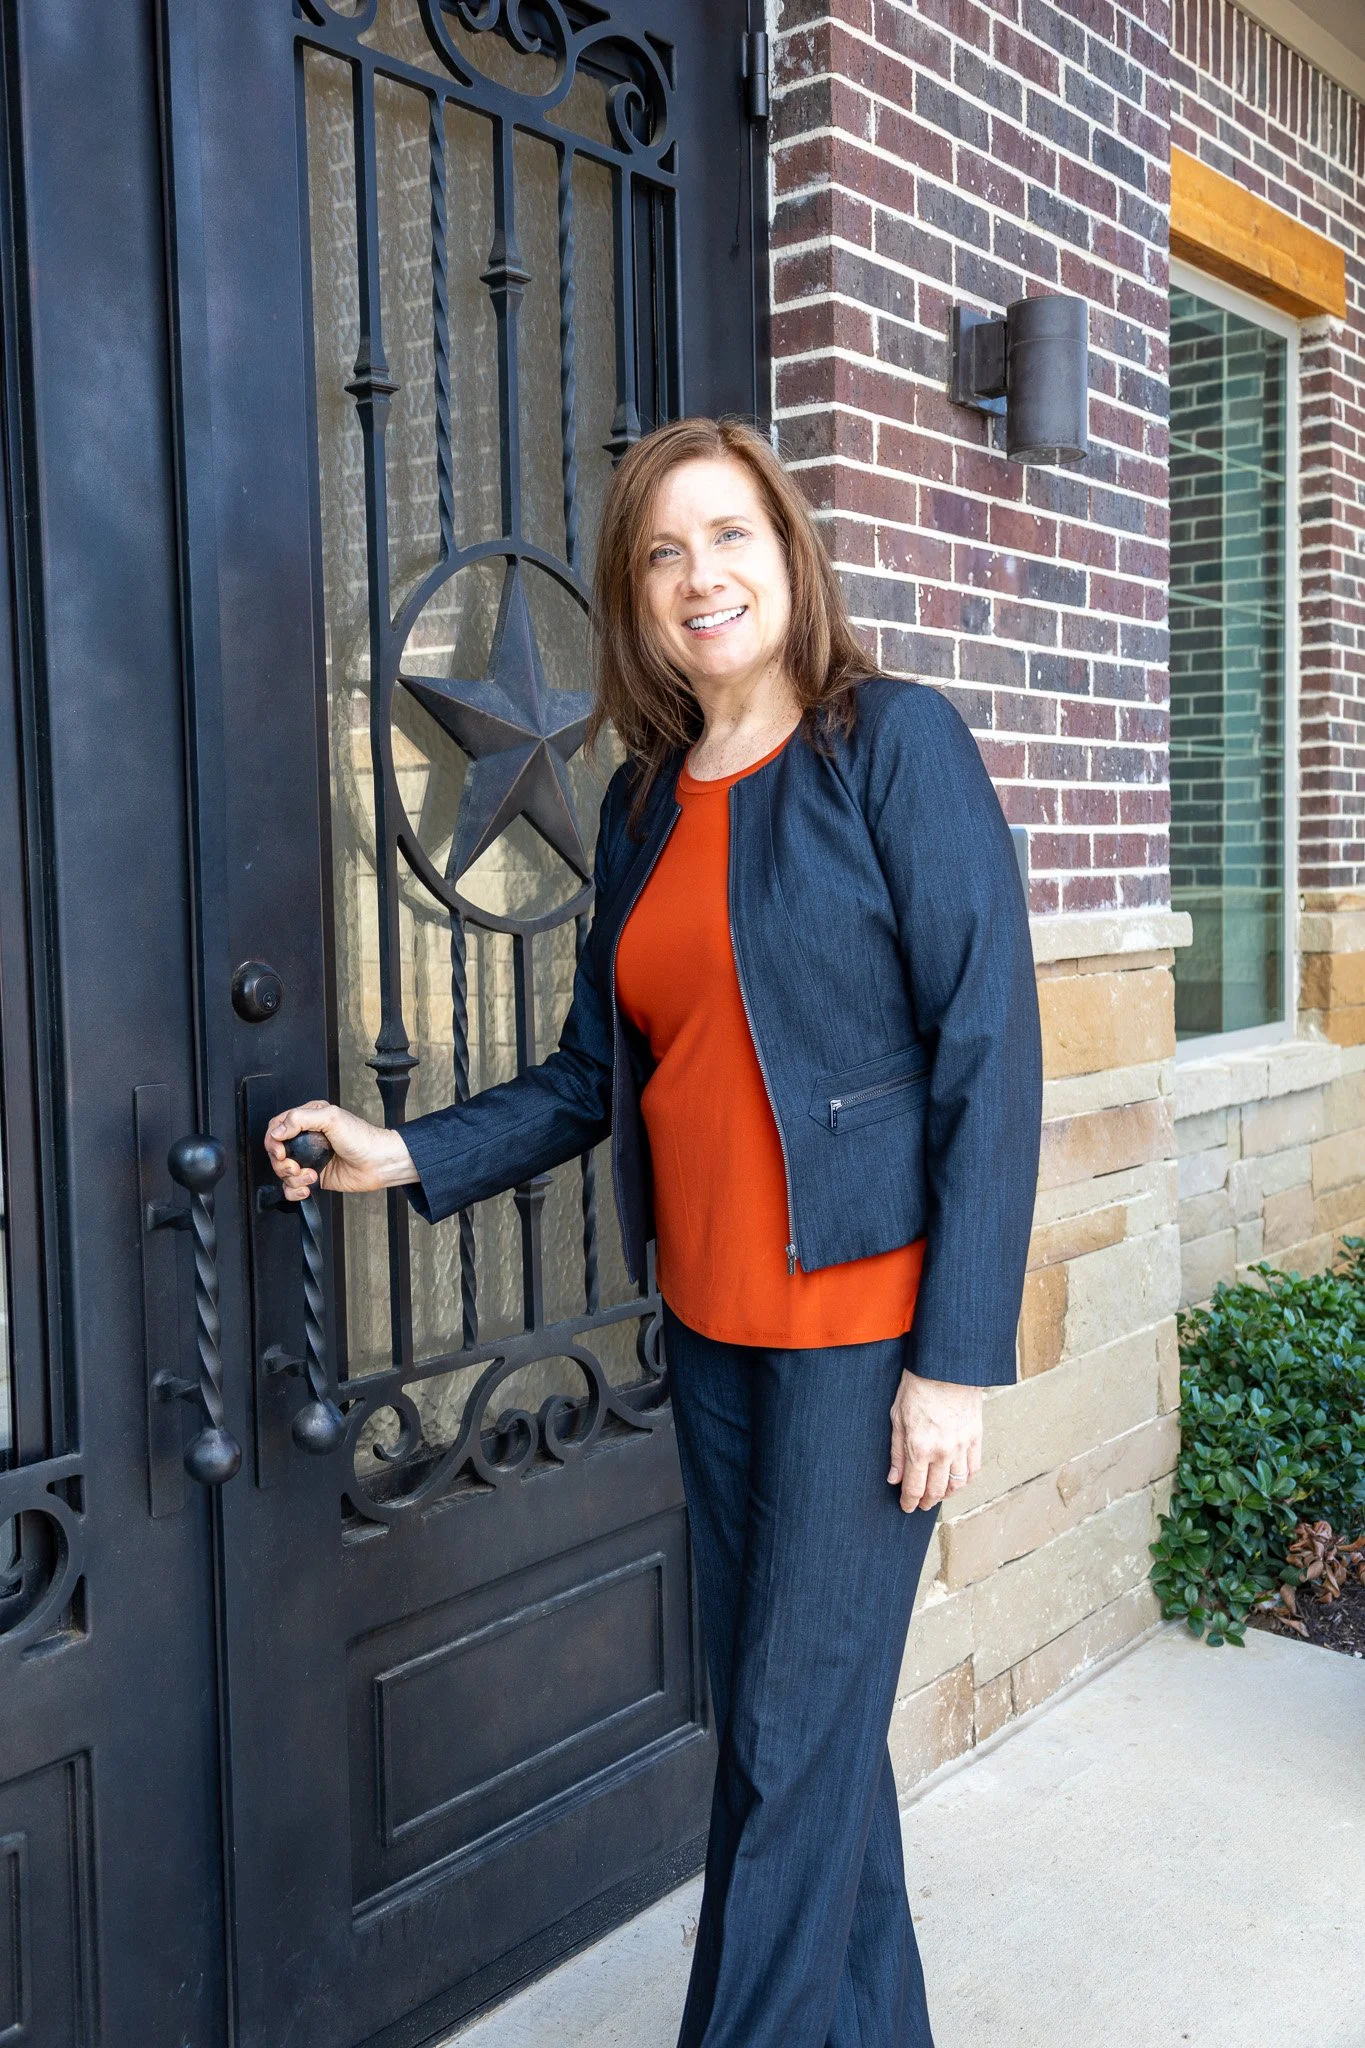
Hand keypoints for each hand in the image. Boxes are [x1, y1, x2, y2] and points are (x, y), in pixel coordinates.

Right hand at [264, 1100, 417, 1201]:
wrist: (379, 1163)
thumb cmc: (363, 1138)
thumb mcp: (332, 1118)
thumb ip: (300, 1119)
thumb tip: (277, 1130)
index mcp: (309, 1119)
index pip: (277, 1126)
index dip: (273, 1140)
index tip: (280, 1151)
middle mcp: (307, 1139)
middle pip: (276, 1151)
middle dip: (281, 1163)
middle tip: (294, 1166)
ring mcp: (310, 1159)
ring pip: (282, 1171)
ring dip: (292, 1178)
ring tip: (309, 1176)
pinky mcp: (314, 1177)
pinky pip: (292, 1187)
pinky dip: (294, 1191)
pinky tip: (306, 1188)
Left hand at [888, 1371, 983, 1513]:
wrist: (946, 1367)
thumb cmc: (917, 1387)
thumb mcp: (897, 1417)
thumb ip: (896, 1452)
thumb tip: (894, 1478)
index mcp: (919, 1448)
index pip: (914, 1487)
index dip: (909, 1502)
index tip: (906, 1507)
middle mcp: (942, 1452)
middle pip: (936, 1491)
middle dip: (926, 1502)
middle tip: (920, 1504)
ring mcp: (962, 1446)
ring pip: (957, 1484)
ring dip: (946, 1494)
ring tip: (938, 1495)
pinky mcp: (976, 1437)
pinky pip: (973, 1469)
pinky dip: (965, 1480)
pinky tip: (957, 1481)